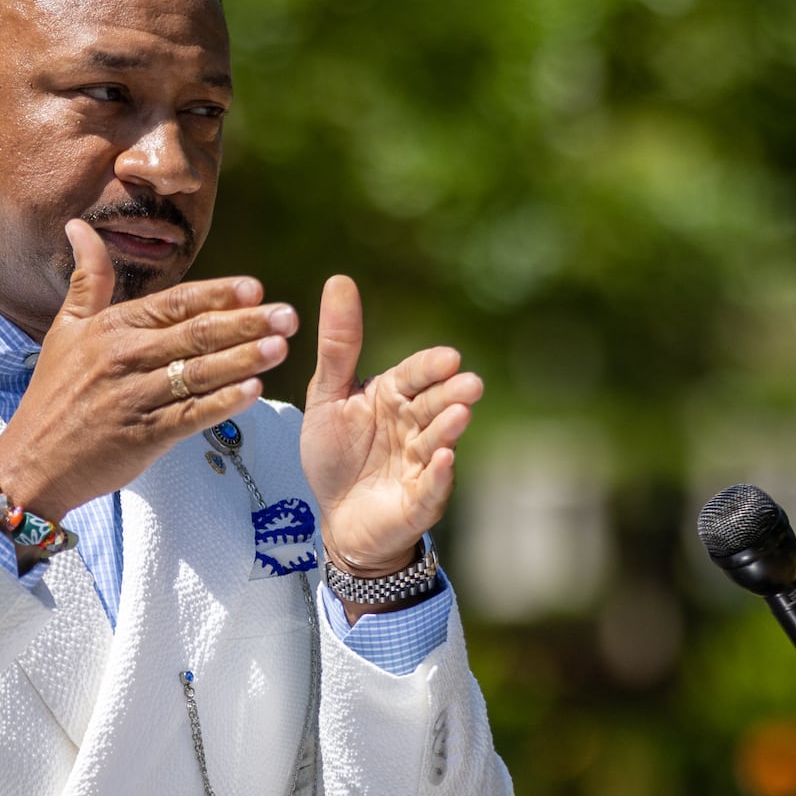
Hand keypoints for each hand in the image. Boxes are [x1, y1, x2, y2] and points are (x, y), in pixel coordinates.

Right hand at [0, 220, 296, 519]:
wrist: (33, 462)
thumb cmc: (53, 394)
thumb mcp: (66, 329)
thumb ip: (88, 278)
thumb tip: (79, 225)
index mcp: (113, 328)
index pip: (173, 304)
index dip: (216, 294)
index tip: (255, 287)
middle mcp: (126, 358)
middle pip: (195, 334)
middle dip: (246, 323)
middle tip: (288, 315)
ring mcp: (135, 398)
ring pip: (198, 373)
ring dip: (243, 360)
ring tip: (281, 348)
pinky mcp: (143, 436)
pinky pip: (190, 415)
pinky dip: (222, 404)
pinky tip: (253, 393)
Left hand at [300, 275, 482, 577]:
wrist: (335, 516)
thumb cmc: (335, 454)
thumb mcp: (327, 397)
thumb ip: (338, 346)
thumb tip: (340, 279)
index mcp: (392, 396)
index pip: (415, 375)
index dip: (431, 367)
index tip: (448, 358)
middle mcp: (413, 426)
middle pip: (435, 405)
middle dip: (452, 395)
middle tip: (469, 383)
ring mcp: (421, 463)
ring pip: (438, 442)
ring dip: (448, 429)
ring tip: (459, 415)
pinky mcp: (421, 499)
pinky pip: (432, 485)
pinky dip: (438, 474)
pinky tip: (444, 459)